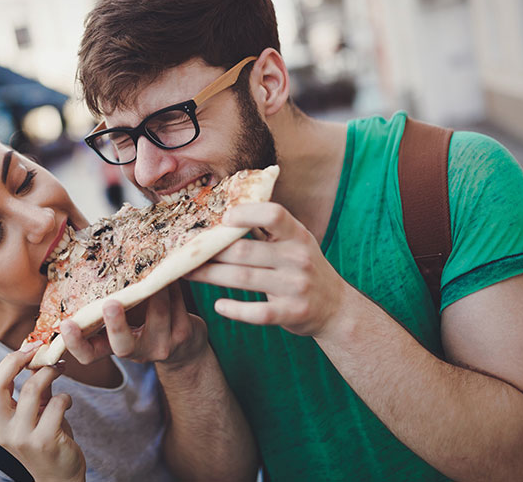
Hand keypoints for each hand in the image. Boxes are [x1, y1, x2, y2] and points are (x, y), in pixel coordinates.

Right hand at [0, 344, 84, 481]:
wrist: (59, 478)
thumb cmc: (46, 439)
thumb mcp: (35, 413)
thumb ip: (35, 388)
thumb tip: (40, 355)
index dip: (9, 361)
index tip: (29, 348)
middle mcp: (3, 430)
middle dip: (19, 361)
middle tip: (40, 350)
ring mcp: (22, 437)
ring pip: (31, 389)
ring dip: (50, 372)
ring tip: (60, 369)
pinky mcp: (45, 441)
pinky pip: (56, 404)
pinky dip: (66, 397)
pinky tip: (68, 401)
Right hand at [60, 282, 207, 367]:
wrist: (185, 346)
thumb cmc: (144, 323)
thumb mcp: (123, 319)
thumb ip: (108, 303)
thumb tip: (89, 262)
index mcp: (113, 347)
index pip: (88, 355)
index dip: (75, 343)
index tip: (65, 324)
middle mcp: (136, 352)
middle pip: (123, 346)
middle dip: (117, 324)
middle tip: (110, 304)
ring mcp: (161, 345)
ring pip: (158, 316)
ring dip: (155, 290)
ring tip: (153, 269)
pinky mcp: (183, 334)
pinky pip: (177, 305)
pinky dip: (172, 286)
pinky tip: (171, 273)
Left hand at [185, 202, 351, 338]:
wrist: (335, 307)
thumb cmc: (304, 268)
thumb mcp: (295, 241)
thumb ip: (267, 228)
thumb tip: (225, 209)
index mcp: (298, 235)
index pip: (273, 214)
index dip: (245, 213)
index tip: (222, 218)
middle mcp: (298, 258)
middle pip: (244, 251)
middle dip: (211, 251)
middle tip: (187, 251)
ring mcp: (295, 287)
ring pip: (243, 279)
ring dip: (210, 276)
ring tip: (188, 273)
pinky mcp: (291, 313)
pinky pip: (257, 312)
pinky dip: (235, 309)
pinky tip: (218, 305)